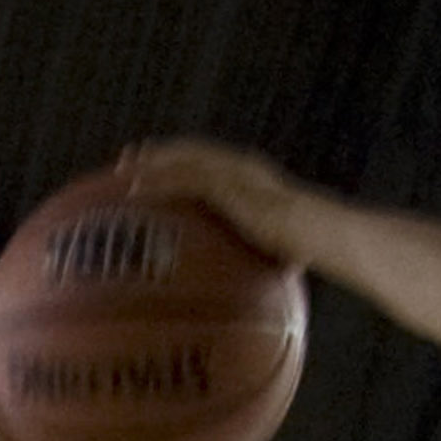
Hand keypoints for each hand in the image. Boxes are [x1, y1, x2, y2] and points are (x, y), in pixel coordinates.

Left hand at [115, 135, 325, 266]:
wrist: (317, 232)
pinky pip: (183, 179)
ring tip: (123, 168)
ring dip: (151, 162)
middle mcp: (239, 166)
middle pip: (191, 151)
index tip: (161, 165)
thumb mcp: (276, 247)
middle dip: (160, 152)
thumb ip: (259, 255)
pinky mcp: (227, 185)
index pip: (212, 162)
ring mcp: (232, 172)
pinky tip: (136, 189)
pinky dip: (157, 181)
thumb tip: (255, 289)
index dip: (185, 161)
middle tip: (130, 158)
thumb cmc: (307, 245)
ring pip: (182, 159)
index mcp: (251, 176)